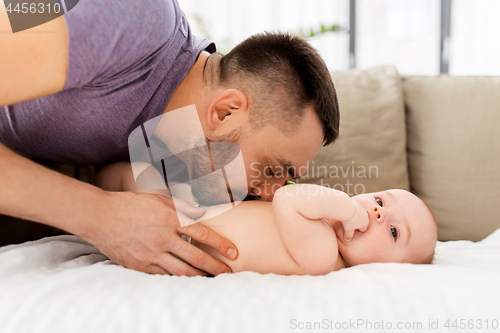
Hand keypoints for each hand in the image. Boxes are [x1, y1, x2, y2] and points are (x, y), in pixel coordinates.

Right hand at [82, 191, 237, 275]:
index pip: (202, 234)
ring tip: (211, 280)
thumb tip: (203, 212)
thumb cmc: (132, 204)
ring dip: (199, 277)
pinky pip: (163, 275)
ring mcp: (151, 253)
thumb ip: (183, 207)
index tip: (233, 252)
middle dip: (215, 267)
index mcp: (170, 219)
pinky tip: (187, 281)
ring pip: (181, 271)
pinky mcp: (140, 265)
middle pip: (196, 257)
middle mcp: (163, 238)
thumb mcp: (160, 199)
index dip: (220, 244)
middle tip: (228, 273)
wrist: (101, 217)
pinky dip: (177, 279)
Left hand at [341, 200, 368, 240]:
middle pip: (362, 222)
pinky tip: (347, 211)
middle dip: (357, 223)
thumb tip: (348, 239)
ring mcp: (363, 209)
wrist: (346, 207)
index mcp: (365, 224)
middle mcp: (366, 216)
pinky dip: (353, 210)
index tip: (350, 229)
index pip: (363, 230)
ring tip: (348, 217)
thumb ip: (349, 235)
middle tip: (349, 224)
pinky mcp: (358, 204)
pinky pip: (356, 209)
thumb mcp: (348, 230)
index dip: (356, 230)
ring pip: (360, 215)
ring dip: (355, 216)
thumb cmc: (348, 220)